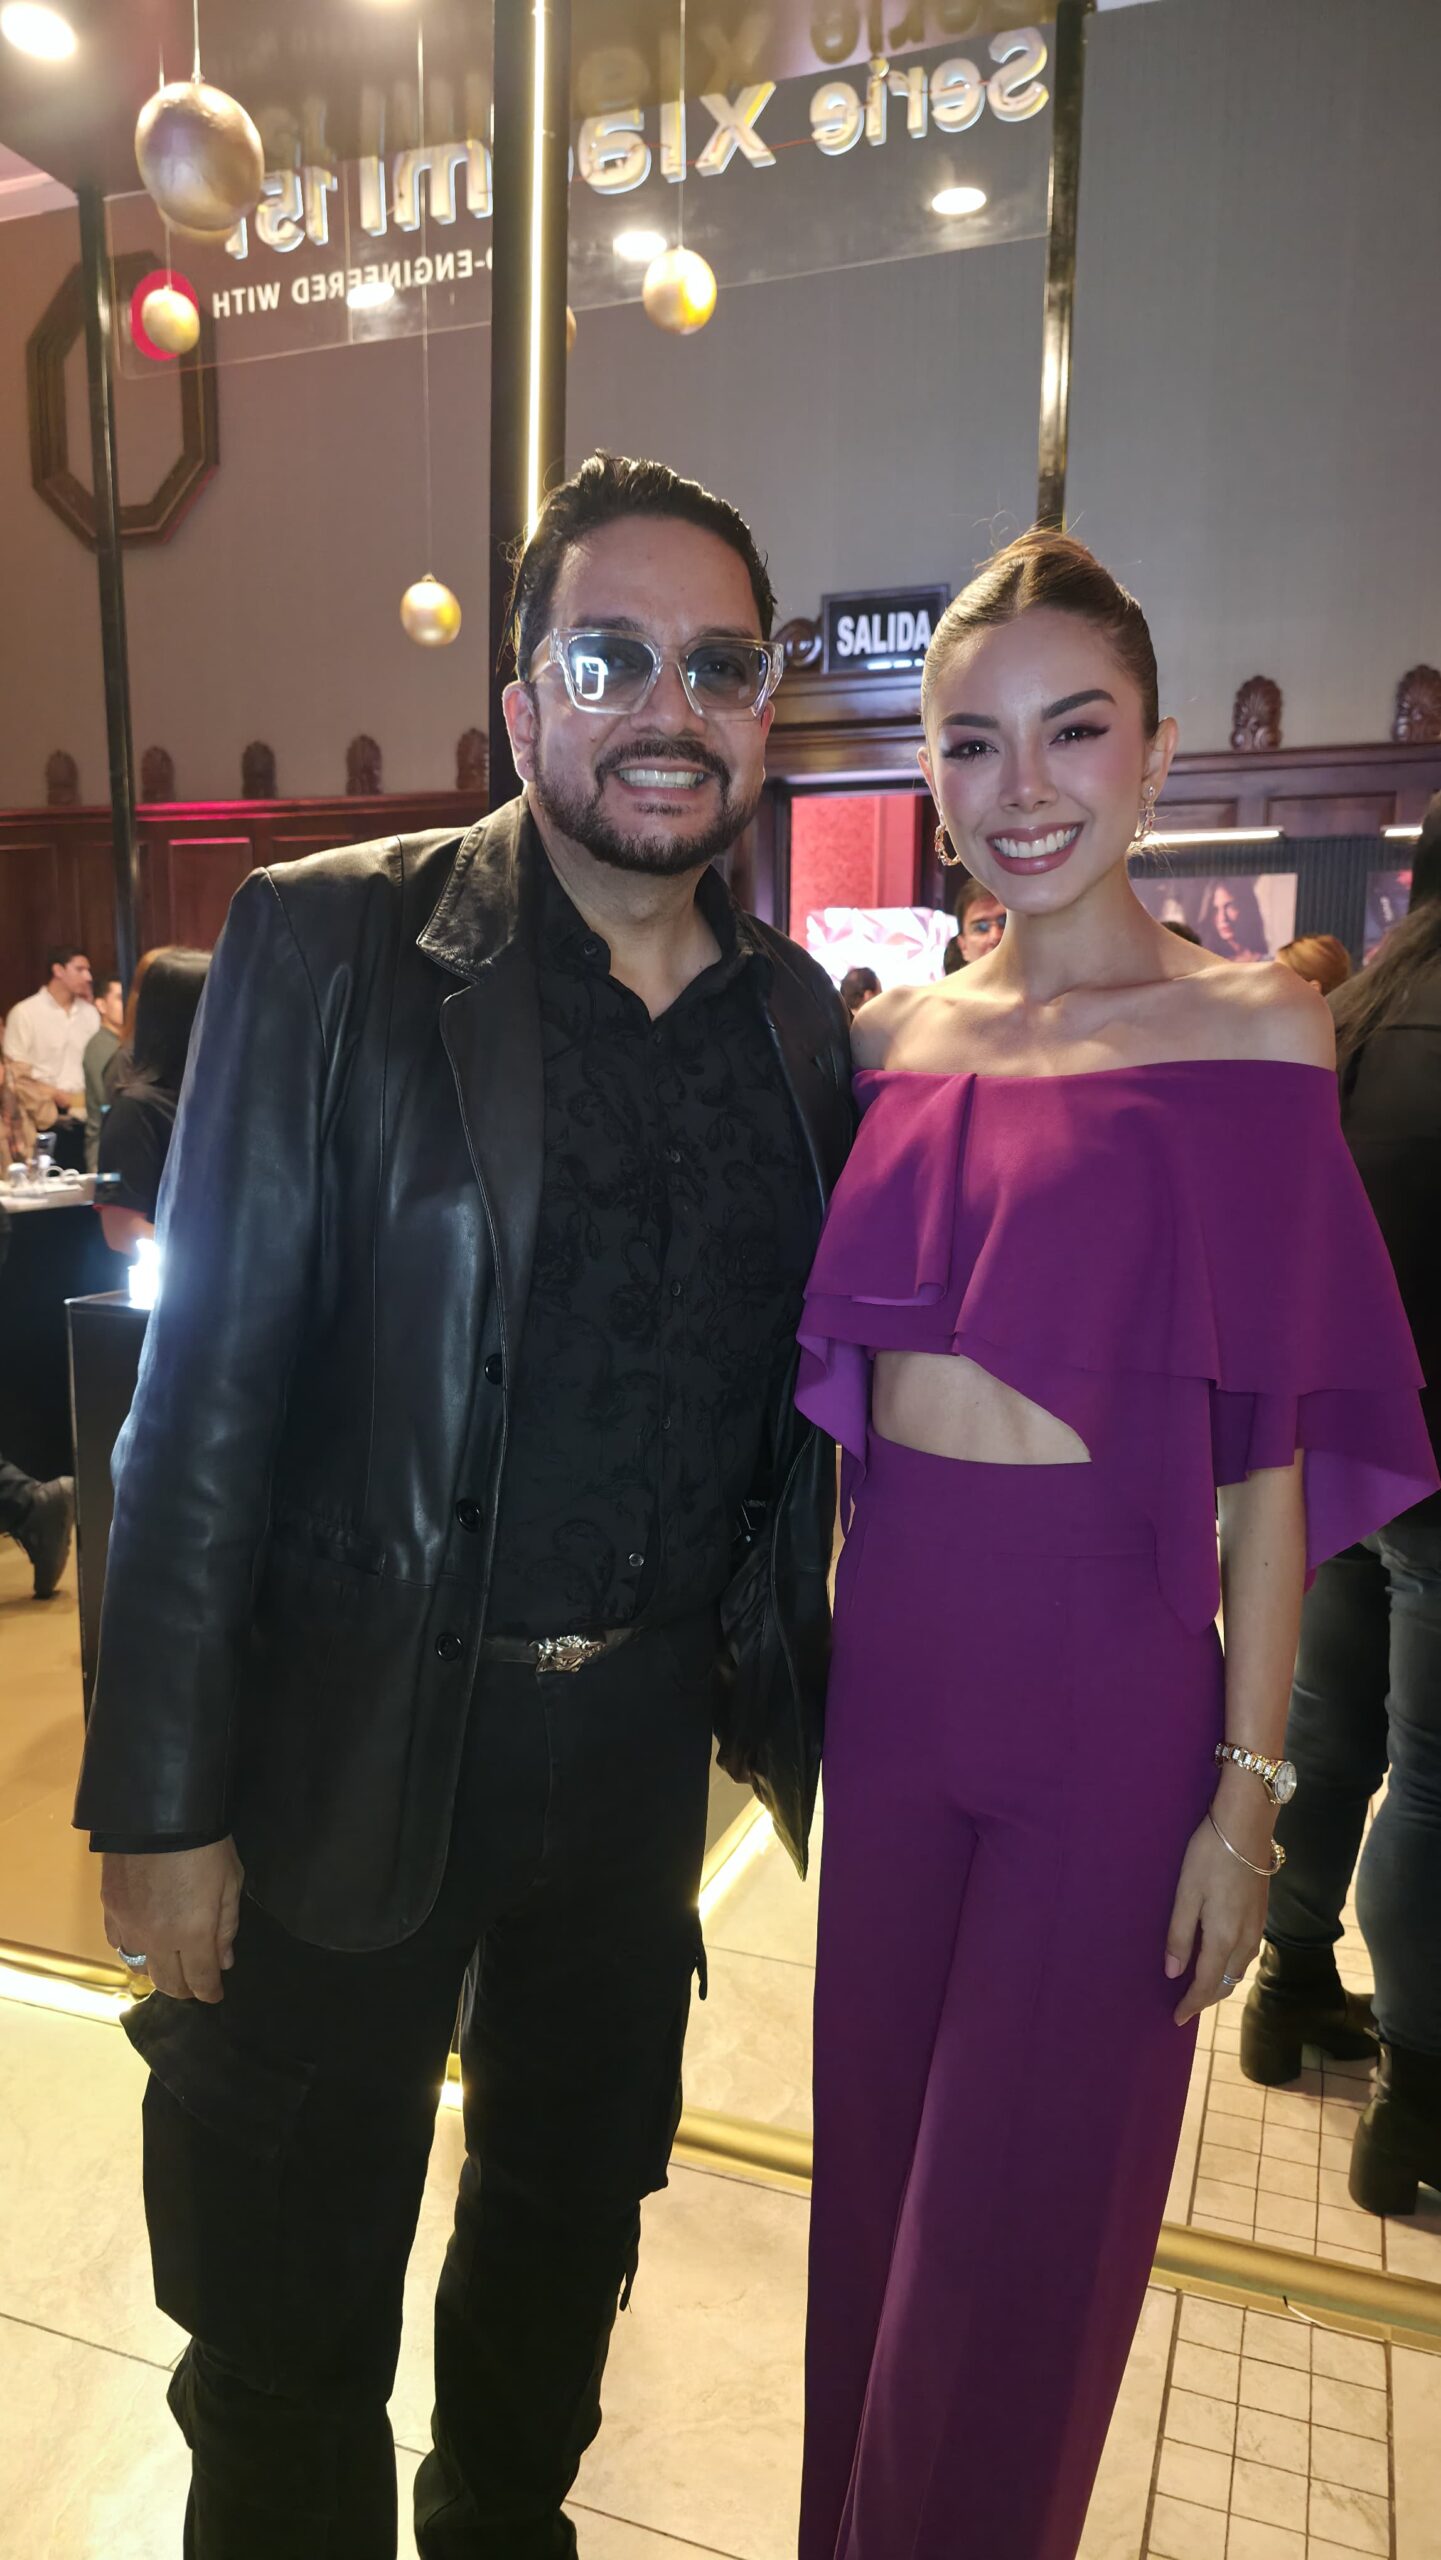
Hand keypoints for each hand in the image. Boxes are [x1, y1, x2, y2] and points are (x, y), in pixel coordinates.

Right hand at [101, 1839, 244, 2003]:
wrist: (159, 1812)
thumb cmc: (205, 1844)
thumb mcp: (230, 1882)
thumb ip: (226, 1926)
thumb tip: (224, 1961)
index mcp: (193, 1933)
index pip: (200, 1980)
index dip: (209, 1992)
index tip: (215, 1994)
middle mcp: (157, 1938)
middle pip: (168, 1982)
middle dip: (185, 1988)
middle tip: (196, 1983)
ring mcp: (129, 1924)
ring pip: (139, 1967)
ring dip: (157, 1970)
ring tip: (170, 1963)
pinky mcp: (109, 1907)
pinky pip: (118, 1942)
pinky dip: (132, 1948)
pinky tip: (143, 1941)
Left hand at [1163, 1810, 1267, 2026]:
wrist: (1247, 1826)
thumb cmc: (1209, 1856)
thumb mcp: (1186, 1893)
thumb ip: (1179, 1935)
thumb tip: (1172, 1973)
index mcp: (1223, 1937)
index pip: (1206, 1984)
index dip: (1191, 2004)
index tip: (1176, 2018)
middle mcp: (1244, 1939)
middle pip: (1226, 1982)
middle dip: (1206, 1999)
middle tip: (1185, 2007)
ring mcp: (1257, 1927)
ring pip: (1239, 1969)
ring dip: (1220, 1983)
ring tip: (1199, 1988)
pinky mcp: (1262, 1915)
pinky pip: (1246, 1954)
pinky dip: (1231, 1967)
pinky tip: (1220, 1959)